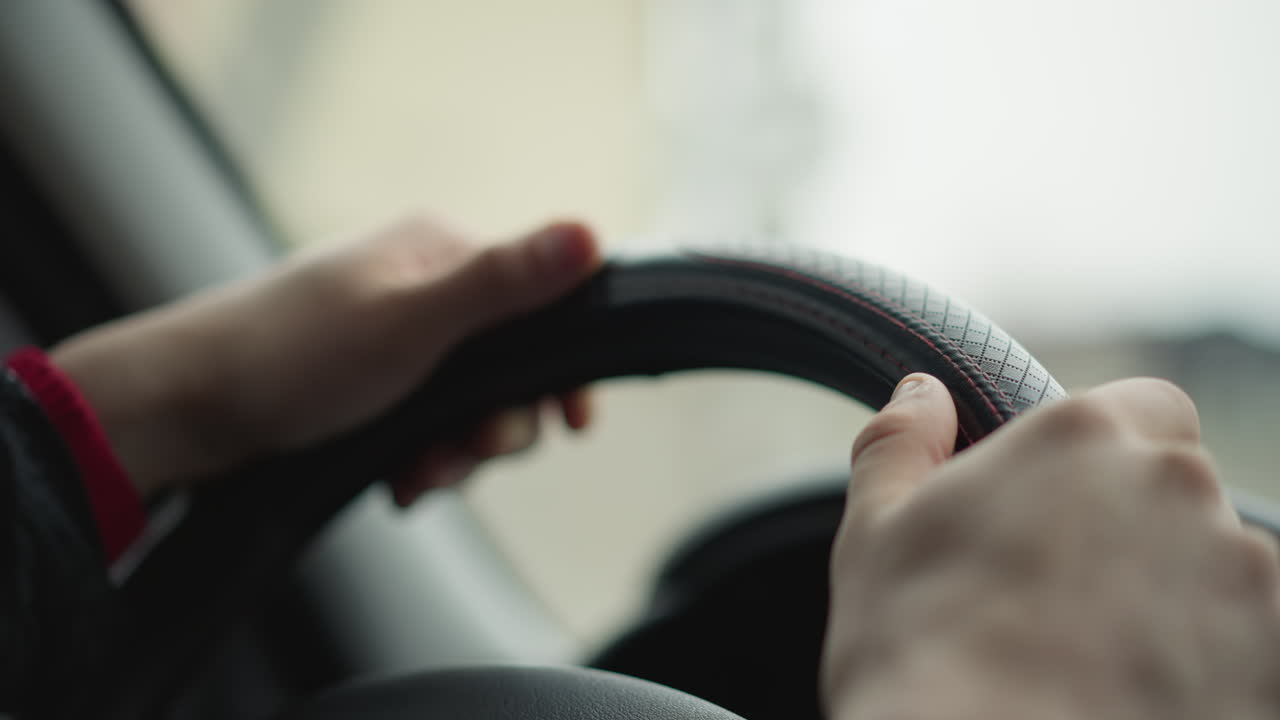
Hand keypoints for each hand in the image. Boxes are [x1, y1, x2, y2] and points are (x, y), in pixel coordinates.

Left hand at [51, 217, 601, 500]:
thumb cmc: (291, 356)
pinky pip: (425, 423)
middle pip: (507, 364)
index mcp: (438, 252)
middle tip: (468, 455)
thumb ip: (504, 284)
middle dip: (495, 424)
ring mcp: (391, 335)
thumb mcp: (412, 322)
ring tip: (420, 475)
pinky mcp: (366, 381)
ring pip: (467, 403)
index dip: (560, 367)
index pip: (540, 301)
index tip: (573, 422)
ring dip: (457, 451)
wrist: (181, 409)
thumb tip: (590, 233)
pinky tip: (400, 479)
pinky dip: (422, 457)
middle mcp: (420, 286)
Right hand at [822, 374, 1279, 719]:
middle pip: (1182, 489)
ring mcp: (1240, 575)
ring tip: (1095, 657)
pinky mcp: (1272, 658)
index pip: (1144, 407)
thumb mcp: (874, 534)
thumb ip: (901, 443)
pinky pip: (1250, 641)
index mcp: (1081, 434)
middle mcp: (1177, 485)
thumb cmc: (917, 656)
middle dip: (1138, 526)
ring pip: (1221, 568)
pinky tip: (1134, 692)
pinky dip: (1209, 659)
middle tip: (1060, 592)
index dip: (1109, 454)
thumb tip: (921, 394)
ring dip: (1179, 595)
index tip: (1065, 504)